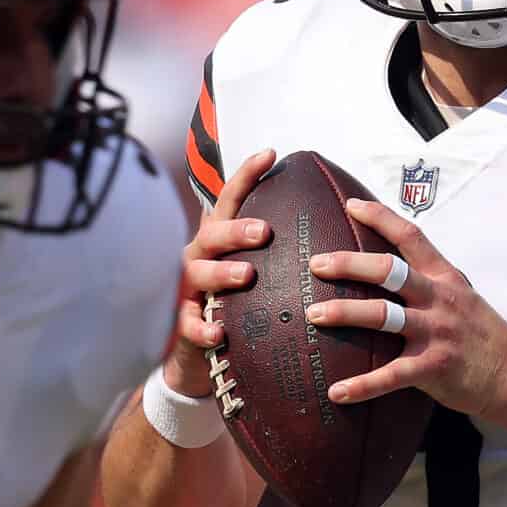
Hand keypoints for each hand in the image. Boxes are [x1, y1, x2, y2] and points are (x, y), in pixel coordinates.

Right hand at [167, 149, 276, 396]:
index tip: (271, 154)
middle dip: (237, 230)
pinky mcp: (178, 323)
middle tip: (265, 231)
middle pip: (213, 235)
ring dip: (221, 273)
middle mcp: (197, 257)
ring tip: (245, 275)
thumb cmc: (230, 303)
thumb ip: (272, 253)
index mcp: (216, 241)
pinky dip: (201, 327)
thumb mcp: (247, 273)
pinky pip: (188, 324)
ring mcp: (184, 289)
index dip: (246, 176)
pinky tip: (218, 333)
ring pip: (198, 273)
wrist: (194, 353)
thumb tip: (327, 229)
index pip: (229, 201)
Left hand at [307, 199, 506, 424]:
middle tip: (315, 264)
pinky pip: (391, 376)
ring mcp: (437, 332)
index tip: (350, 205)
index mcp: (445, 278)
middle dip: (348, 264)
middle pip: (388, 271)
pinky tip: (336, 392)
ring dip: (343, 313)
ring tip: (312, 314)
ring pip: (382, 316)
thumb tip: (391, 272)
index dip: (380, 217)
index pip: (411, 236)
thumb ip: (430, 283)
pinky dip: (362, 385)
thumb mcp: (462, 297)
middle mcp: (440, 299)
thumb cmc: (483, 337)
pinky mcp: (435, 367)